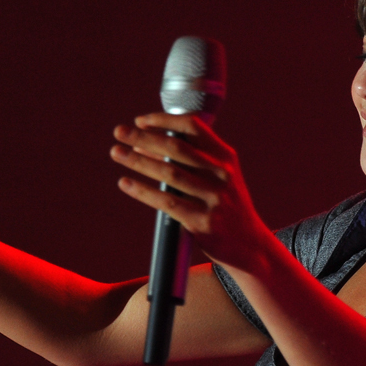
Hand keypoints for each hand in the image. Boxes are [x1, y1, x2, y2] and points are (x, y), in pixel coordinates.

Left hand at [110, 112, 270, 271]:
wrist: (249, 244)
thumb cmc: (224, 205)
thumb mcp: (219, 176)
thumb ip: (191, 160)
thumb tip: (145, 144)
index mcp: (225, 157)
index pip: (193, 127)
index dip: (164, 120)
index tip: (140, 120)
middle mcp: (221, 174)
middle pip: (176, 148)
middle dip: (144, 137)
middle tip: (119, 131)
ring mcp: (213, 198)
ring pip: (168, 173)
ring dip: (138, 160)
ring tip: (116, 152)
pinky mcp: (203, 221)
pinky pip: (166, 202)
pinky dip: (142, 191)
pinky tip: (125, 183)